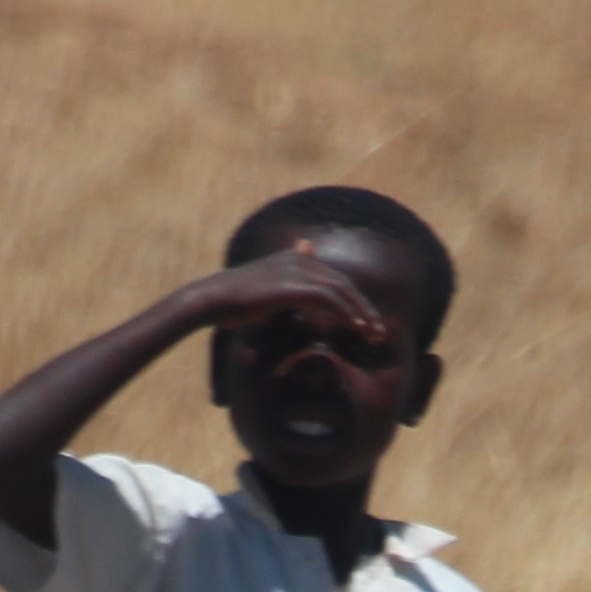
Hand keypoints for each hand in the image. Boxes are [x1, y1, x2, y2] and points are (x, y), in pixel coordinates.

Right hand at [185, 238, 388, 344]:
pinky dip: (345, 313)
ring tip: (373, 334)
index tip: (367, 324)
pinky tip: (355, 327)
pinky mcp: (291, 286)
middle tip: (379, 332)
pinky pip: (328, 299)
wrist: (212, 299)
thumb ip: (288, 287)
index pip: (336, 279)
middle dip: (364, 308)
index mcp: (295, 257)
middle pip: (344, 283)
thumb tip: (299, 291)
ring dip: (361, 313)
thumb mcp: (265, 289)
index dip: (355, 301)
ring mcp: (295, 270)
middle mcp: (299, 258)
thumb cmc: (234, 299)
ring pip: (341, 290)